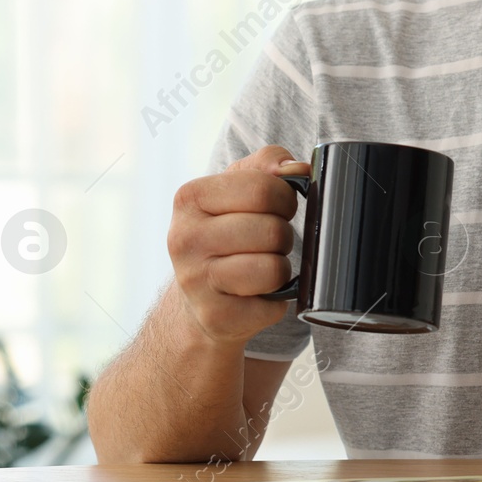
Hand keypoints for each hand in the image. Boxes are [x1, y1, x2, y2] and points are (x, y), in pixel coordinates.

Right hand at [166, 145, 307, 345]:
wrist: (200, 298)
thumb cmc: (228, 232)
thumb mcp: (239, 187)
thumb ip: (269, 164)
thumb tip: (297, 169)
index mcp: (190, 198)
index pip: (263, 188)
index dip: (284, 199)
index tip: (275, 209)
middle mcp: (184, 239)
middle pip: (272, 230)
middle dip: (282, 236)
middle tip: (266, 243)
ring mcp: (195, 282)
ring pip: (274, 268)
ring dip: (280, 268)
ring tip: (260, 266)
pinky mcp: (215, 317)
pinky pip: (273, 304)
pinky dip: (275, 299)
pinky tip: (254, 294)